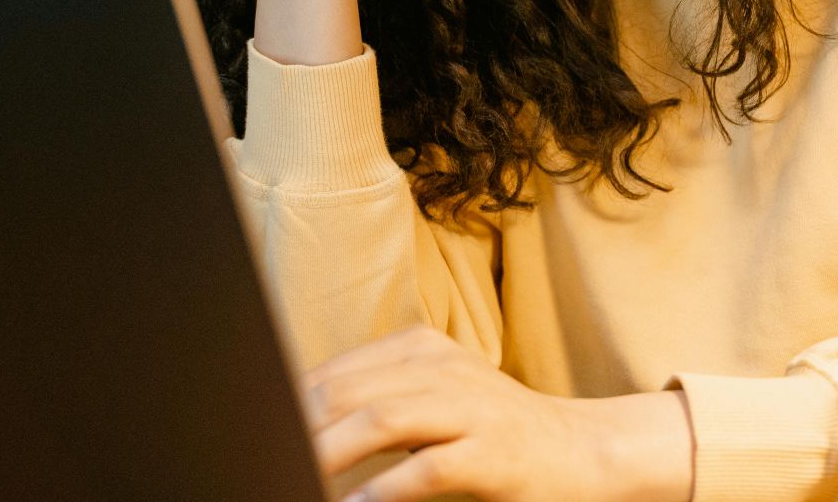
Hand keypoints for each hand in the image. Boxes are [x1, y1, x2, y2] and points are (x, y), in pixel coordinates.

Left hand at [300, 324, 694, 501]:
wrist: (584, 451)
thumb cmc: (494, 433)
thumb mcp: (434, 399)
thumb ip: (376, 401)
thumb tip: (303, 421)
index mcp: (420, 349)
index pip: (334, 372)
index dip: (288, 404)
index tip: (253, 433)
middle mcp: (442, 368)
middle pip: (347, 392)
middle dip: (299, 428)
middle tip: (263, 457)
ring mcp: (470, 408)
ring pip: (381, 419)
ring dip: (330, 453)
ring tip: (296, 476)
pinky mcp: (492, 452)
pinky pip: (428, 468)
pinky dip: (385, 491)